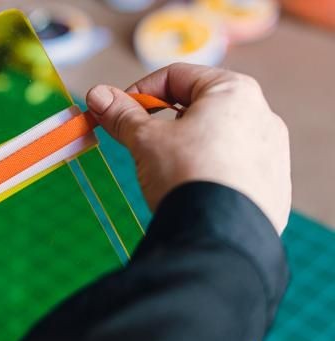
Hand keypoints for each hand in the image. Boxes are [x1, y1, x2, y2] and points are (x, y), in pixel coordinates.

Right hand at [86, 63, 290, 233]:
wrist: (219, 235)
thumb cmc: (187, 175)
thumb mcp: (146, 140)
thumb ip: (122, 115)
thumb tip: (96, 95)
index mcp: (233, 91)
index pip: (176, 76)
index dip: (140, 91)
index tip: (119, 112)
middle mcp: (261, 114)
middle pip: (199, 106)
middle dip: (163, 121)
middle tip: (140, 141)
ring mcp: (271, 151)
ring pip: (217, 137)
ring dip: (187, 145)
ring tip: (166, 170)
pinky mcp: (272, 185)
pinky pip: (234, 167)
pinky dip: (210, 170)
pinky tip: (192, 190)